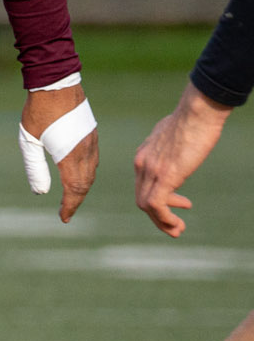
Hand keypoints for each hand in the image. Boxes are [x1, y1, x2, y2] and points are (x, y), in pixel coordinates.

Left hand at [20, 84, 98, 221]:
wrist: (56, 83)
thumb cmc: (38, 111)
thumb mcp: (29, 141)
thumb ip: (35, 167)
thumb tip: (40, 192)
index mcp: (70, 155)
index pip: (74, 189)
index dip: (69, 206)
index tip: (63, 218)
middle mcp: (86, 151)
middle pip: (85, 184)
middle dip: (76, 200)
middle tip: (65, 212)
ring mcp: (92, 141)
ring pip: (91, 172)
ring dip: (82, 187)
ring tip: (71, 197)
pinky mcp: (92, 133)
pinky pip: (93, 160)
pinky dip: (87, 173)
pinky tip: (78, 175)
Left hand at [134, 83, 231, 236]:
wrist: (198, 111)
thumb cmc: (193, 119)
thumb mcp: (174, 135)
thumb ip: (170, 147)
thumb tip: (177, 150)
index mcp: (144, 155)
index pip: (143, 185)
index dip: (158, 199)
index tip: (180, 203)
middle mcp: (142, 164)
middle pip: (141, 198)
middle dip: (157, 216)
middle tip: (175, 226)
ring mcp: (151, 170)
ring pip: (146, 205)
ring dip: (162, 222)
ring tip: (178, 230)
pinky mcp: (164, 176)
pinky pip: (156, 205)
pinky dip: (164, 218)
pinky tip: (177, 224)